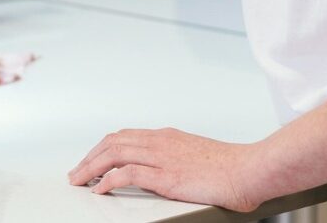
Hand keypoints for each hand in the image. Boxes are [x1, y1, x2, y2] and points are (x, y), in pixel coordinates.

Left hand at [67, 127, 263, 211]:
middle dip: (90, 157)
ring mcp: (162, 156)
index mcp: (167, 136)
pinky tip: (100, 189)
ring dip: (91, 167)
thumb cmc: (230, 167)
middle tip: (76, 173)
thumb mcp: (196, 156)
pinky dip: (109, 179)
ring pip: (114, 153)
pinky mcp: (166, 175)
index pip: (124, 136)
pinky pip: (128, 173)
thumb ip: (177, 158)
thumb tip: (167, 171)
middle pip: (113, 142)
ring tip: (79, 180)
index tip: (92, 160)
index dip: (103, 148)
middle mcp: (160, 141)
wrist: (250, 169)